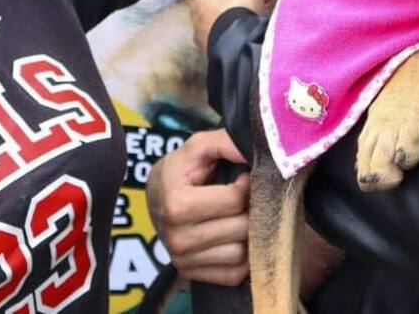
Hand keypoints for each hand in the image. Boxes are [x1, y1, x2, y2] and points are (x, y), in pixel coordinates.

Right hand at [146, 129, 249, 286]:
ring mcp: (183, 260)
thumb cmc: (181, 170)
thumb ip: (226, 143)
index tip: (241, 177)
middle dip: (250, 208)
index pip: (235, 201)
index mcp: (176, 204)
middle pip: (242, 228)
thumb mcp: (198, 147)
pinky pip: (234, 274)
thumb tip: (261, 150)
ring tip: (238, 216)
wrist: (156, 196)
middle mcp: (177, 238)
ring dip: (247, 233)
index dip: (246, 184)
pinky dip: (241, 257)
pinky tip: (232, 237)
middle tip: (244, 197)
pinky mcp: (191, 274)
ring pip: (242, 254)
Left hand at [189, 0, 269, 54]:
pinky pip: (234, 46)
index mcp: (198, 3)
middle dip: (239, 11)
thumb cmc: (235, 8)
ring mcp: (207, 44)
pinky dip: (244, 41)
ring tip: (262, 25)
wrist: (241, 39)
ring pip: (228, 32)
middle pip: (222, 15)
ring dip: (242, 28)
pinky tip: (257, 38)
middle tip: (259, 8)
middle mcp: (198, 25)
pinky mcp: (219, 58)